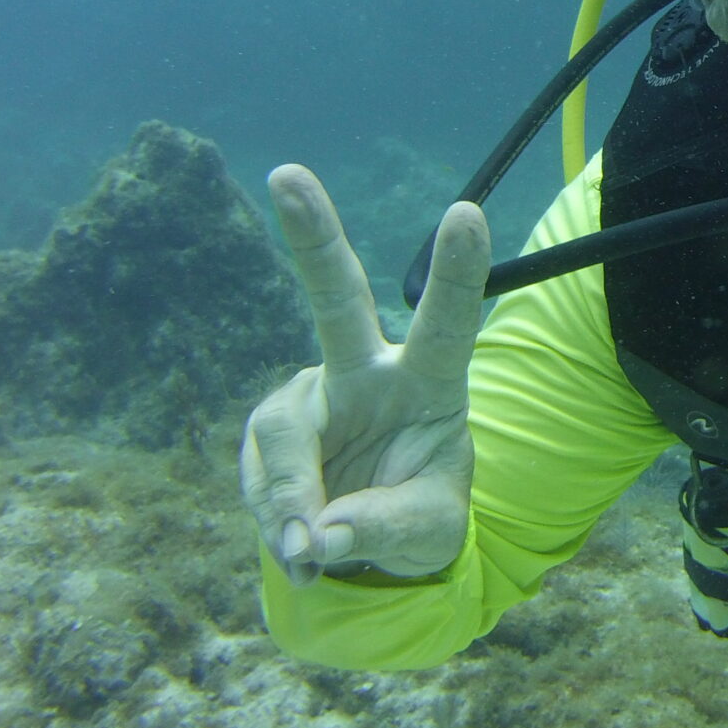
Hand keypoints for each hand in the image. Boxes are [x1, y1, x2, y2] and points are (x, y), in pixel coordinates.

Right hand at [239, 167, 488, 583]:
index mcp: (431, 382)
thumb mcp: (429, 534)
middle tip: (285, 174)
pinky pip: (260, 474)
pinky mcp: (270, 430)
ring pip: (284, 433)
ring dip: (290, 499)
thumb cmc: (421, 519)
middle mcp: (367, 372)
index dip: (457, 272)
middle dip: (312, 235)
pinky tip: (300, 546)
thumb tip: (319, 534)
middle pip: (336, 297)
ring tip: (311, 554)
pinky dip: (275, 519)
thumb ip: (384, 529)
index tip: (467, 212)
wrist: (371, 545)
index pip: (448, 323)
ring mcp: (311, 396)